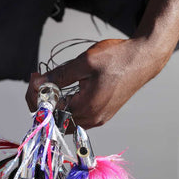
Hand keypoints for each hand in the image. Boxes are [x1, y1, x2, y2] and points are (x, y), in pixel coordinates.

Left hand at [26, 39, 167, 130]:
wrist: (144, 59)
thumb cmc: (118, 59)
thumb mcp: (84, 62)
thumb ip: (59, 75)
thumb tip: (38, 84)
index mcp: (87, 109)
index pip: (50, 113)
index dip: (37, 98)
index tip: (34, 80)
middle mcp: (92, 119)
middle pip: (56, 119)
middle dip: (42, 101)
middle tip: (38, 79)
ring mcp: (98, 118)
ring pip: (65, 118)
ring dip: (53, 102)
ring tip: (48, 82)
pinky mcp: (101, 113)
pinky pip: (76, 114)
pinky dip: (65, 103)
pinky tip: (63, 88)